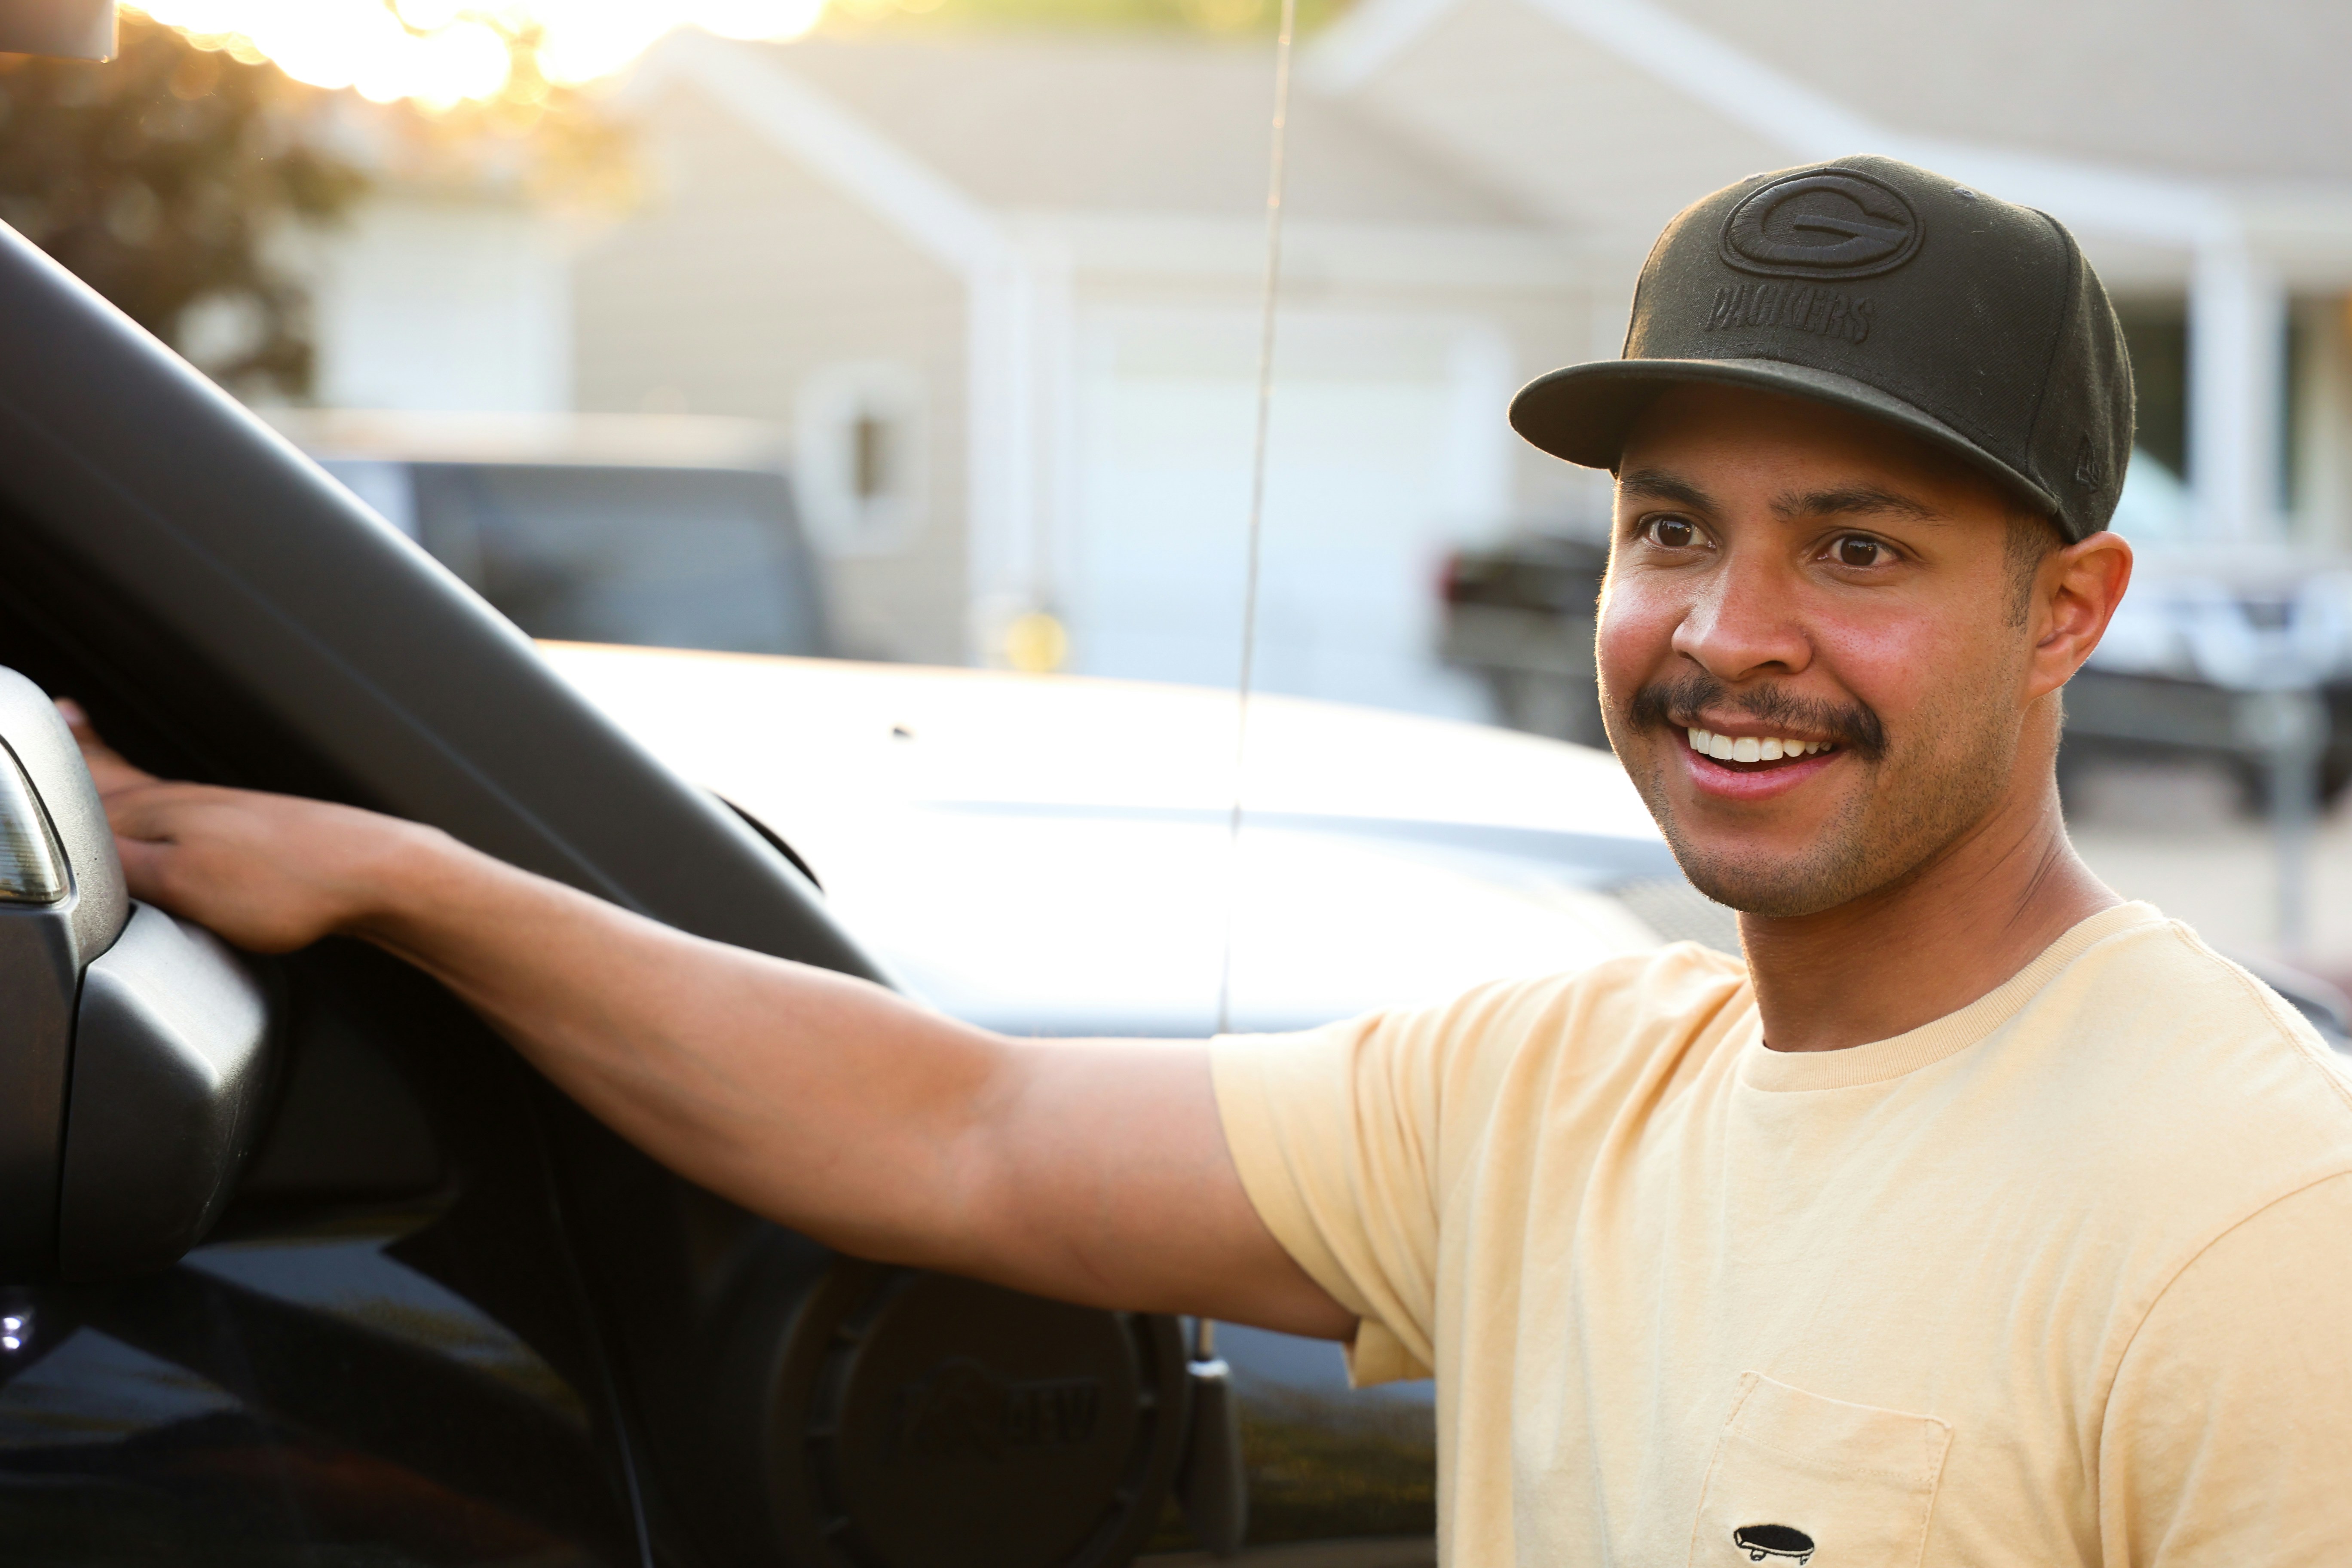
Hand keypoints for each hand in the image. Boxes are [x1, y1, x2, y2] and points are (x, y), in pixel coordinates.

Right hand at [58, 699, 439, 953]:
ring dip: (119, 775)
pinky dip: (166, 806)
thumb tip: (73, 857)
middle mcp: (186, 801)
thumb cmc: (289, 881)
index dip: (54, 793)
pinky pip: (190, 814)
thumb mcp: (181, 885)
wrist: (374, 872)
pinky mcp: (251, 832)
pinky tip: (170, 820)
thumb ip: (118, 872)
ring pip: (151, 793)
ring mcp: (222, 813)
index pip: (80, 800)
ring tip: (94, 753)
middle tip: (63, 721)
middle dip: (86, 761)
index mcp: (158, 813)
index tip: (38, 762)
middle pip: (115, 784)